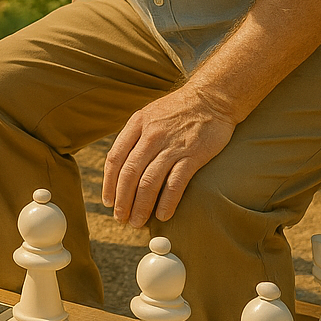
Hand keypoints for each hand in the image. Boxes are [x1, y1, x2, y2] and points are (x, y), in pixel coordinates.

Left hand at [102, 86, 236, 226]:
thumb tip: (121, 164)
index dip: (109, 183)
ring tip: (137, 222)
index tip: (108, 201)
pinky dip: (167, 202)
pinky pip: (175, 184)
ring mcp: (171, 146)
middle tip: (121, 218)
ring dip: (141, 206)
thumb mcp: (149, 115)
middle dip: (122, 200)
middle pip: (129, 174)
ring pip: (149, 182)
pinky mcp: (192, 155)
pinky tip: (162, 215)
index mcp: (136, 125)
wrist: (212, 98)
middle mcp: (150, 136)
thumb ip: (135, 136)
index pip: (115, 159)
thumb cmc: (179, 109)